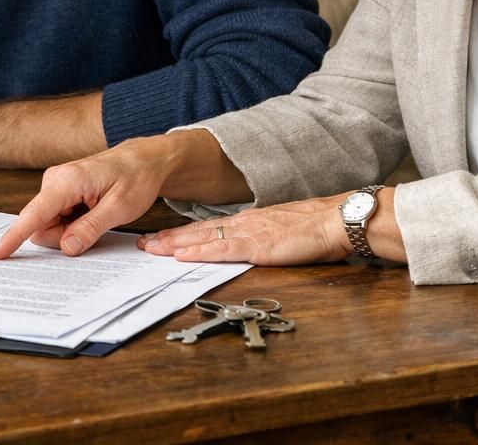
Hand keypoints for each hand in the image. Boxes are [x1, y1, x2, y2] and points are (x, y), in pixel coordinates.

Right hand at [0, 136, 180, 258]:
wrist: (144, 159)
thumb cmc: (135, 178)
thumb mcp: (120, 208)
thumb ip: (91, 228)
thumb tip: (67, 247)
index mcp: (67, 181)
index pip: (34, 214)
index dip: (14, 237)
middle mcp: (55, 181)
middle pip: (42, 227)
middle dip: (65, 236)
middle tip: (96, 223)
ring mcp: (56, 186)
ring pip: (50, 226)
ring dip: (72, 230)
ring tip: (97, 214)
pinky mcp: (61, 192)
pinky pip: (58, 220)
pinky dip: (74, 223)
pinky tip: (93, 211)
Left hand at [137, 195, 353, 265]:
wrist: (336, 221)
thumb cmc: (315, 228)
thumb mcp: (281, 230)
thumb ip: (262, 236)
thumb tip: (247, 244)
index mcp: (249, 221)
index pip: (208, 227)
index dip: (182, 233)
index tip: (160, 238)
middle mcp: (243, 224)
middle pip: (197, 231)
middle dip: (167, 238)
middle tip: (141, 243)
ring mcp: (248, 233)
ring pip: (202, 238)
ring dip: (174, 245)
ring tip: (150, 249)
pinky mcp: (257, 246)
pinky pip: (221, 250)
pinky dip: (198, 252)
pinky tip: (181, 256)